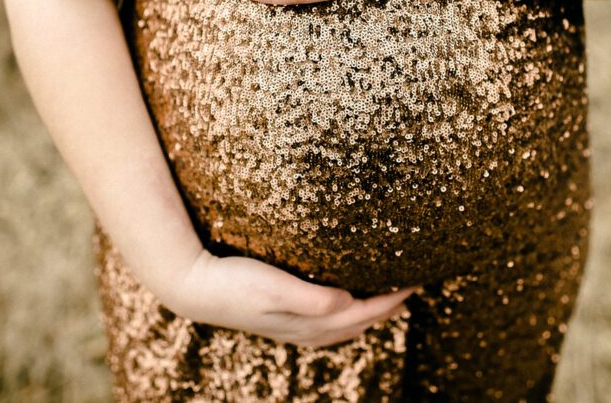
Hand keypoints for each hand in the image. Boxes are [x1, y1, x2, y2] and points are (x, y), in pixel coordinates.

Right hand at [165, 247, 418, 347]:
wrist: (194, 287)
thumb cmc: (234, 283)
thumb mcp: (274, 287)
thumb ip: (312, 299)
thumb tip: (347, 301)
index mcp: (310, 324)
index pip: (363, 313)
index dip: (392, 300)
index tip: (416, 280)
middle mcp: (306, 331)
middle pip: (359, 323)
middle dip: (388, 308)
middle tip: (412, 287)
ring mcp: (294, 328)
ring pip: (345, 326)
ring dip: (369, 313)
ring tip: (388, 296)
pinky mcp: (282, 318)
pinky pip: (328, 322)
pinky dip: (347, 314)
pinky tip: (343, 301)